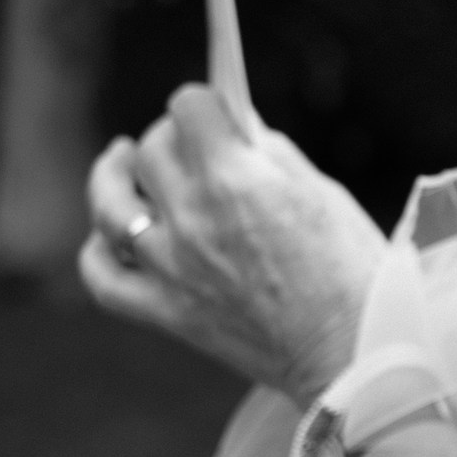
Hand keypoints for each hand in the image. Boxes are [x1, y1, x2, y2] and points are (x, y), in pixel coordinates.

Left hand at [78, 84, 386, 407]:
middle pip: (152, 150)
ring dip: (114, 177)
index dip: (205, 103)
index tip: (215, 111)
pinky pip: (103, 276)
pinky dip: (99, 251)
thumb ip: (273, 157)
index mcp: (238, 179)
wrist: (358, 354)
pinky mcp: (166, 312)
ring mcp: (171, 267)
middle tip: (192, 146)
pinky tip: (112, 235)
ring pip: (109, 204)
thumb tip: (237, 132)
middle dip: (172, 138)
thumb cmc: (357, 273)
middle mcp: (194, 217)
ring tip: (122, 164)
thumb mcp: (326, 196)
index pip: (190, 107)